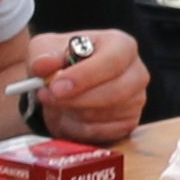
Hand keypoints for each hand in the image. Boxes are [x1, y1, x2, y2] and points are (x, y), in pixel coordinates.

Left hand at [20, 30, 151, 147]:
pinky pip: (101, 133)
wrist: (65, 86)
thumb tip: (43, 64)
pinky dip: (77, 129)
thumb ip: (43, 56)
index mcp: (122, 45)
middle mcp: (136, 72)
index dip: (85, 76)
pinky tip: (68, 116)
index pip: (113, 61)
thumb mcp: (46, 50)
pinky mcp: (129, 122)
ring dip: (72, 113)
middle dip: (76, 99)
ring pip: (104, 115)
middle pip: (115, 92)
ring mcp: (136, 99)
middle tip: (46, 97)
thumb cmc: (62, 62)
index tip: (56, 87)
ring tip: (56, 103)